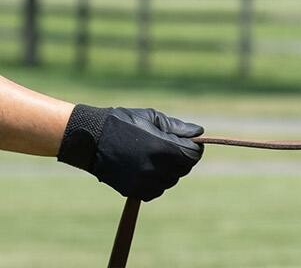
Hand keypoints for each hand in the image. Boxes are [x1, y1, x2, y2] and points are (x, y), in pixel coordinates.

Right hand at [57, 105, 203, 200]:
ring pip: (170, 181)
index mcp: (162, 147)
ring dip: (169, 171)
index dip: (194, 148)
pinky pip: (155, 192)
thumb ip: (177, 128)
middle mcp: (154, 167)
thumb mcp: (152, 118)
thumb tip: (198, 134)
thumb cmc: (124, 123)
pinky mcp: (131, 190)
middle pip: (183, 169)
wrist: (92, 139)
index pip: (192, 155)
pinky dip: (156, 183)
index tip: (189, 143)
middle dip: (183, 159)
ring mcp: (142, 180)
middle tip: (172, 149)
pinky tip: (148, 170)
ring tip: (156, 158)